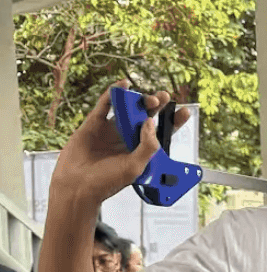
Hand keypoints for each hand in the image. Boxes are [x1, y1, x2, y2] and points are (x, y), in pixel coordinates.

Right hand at [49, 85, 191, 207]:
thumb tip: (150, 122)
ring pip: (128, 108)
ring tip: (150, 99)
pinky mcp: (94, 123)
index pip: (161, 133)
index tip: (184, 111)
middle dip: (157, 106)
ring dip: (139, 100)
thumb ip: (147, 146)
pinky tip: (122, 85)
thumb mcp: (135, 167)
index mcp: (141, 151)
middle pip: (146, 116)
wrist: (77, 186)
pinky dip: (114, 93)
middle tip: (164, 98)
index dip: (173, 122)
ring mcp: (111, 130)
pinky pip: (105, 105)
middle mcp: (127, 138)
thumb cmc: (106, 182)